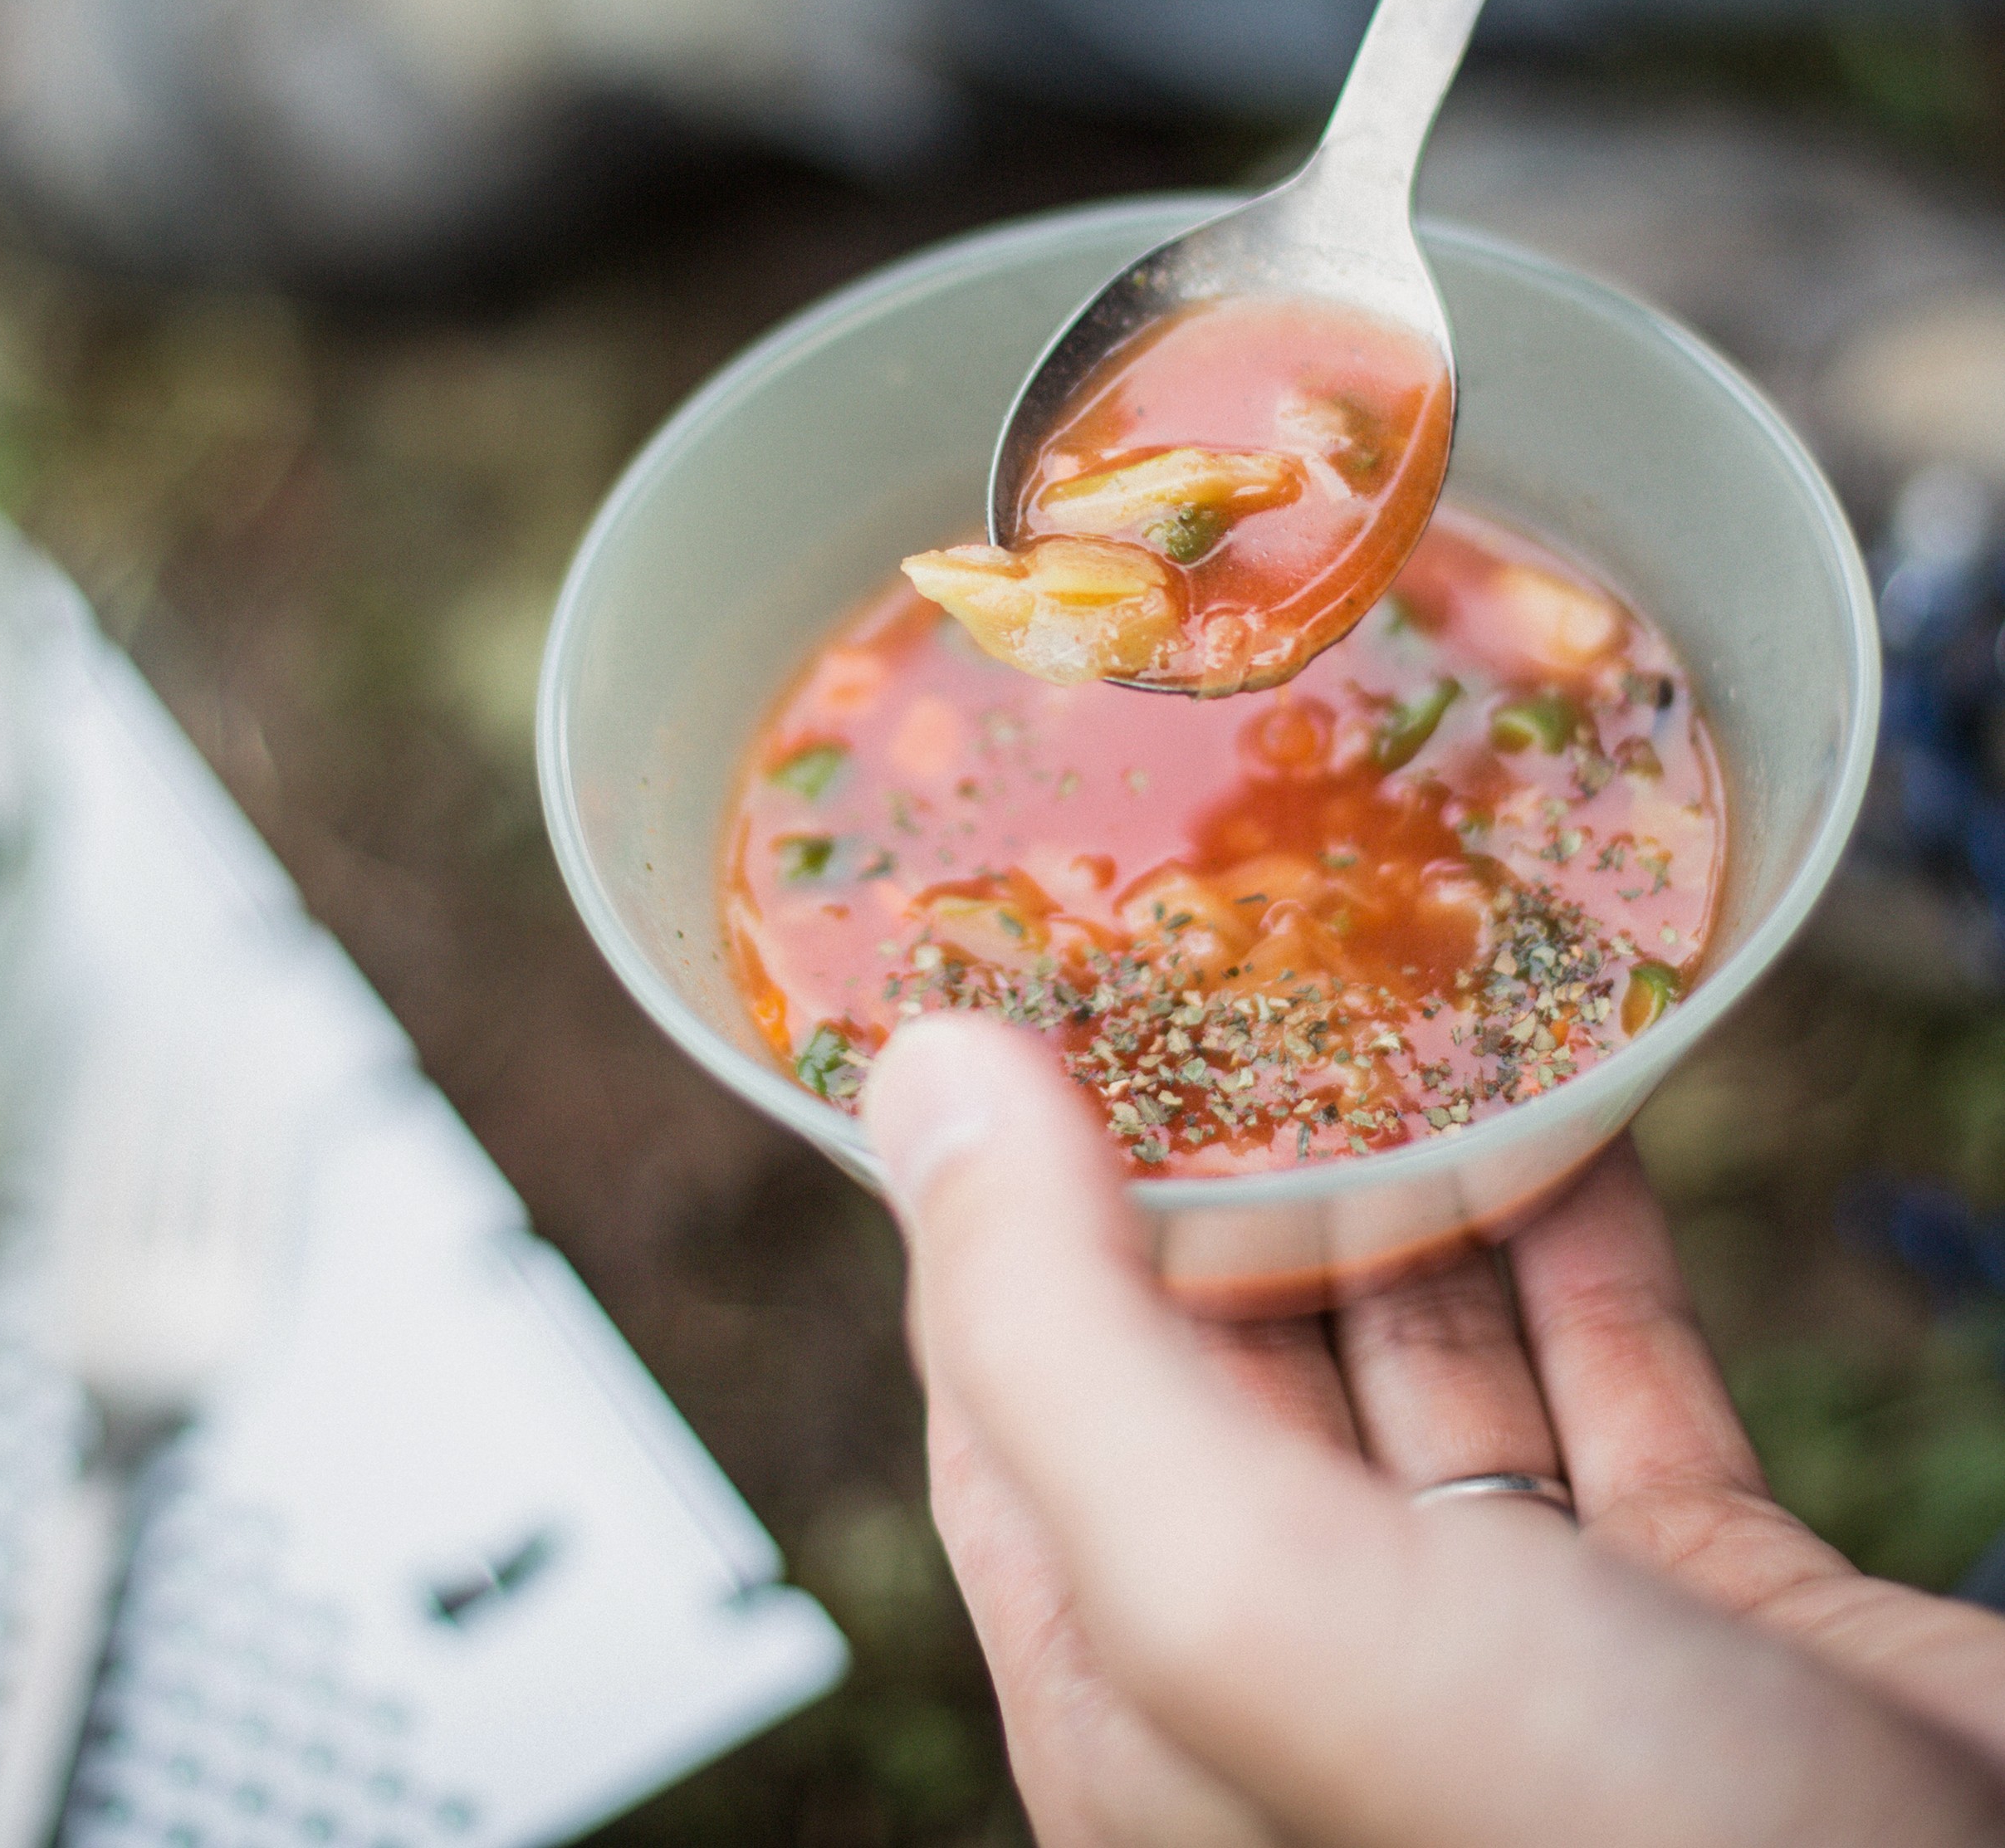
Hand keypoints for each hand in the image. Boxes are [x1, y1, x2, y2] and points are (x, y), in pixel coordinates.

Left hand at [866, 1016, 2004, 1847]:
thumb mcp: (1250, 1596)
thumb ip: (1057, 1340)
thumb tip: (921, 1079)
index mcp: (1148, 1693)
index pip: (1007, 1395)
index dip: (992, 1193)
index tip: (1005, 991)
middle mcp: (1311, 1666)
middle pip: (1215, 1345)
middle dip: (1206, 1145)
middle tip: (1204, 930)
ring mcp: (1515, 1633)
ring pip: (1420, 1337)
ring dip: (1403, 1163)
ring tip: (1378, 967)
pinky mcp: (1702, 1599)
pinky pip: (1608, 1361)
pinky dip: (1581, 1220)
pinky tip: (1569, 1079)